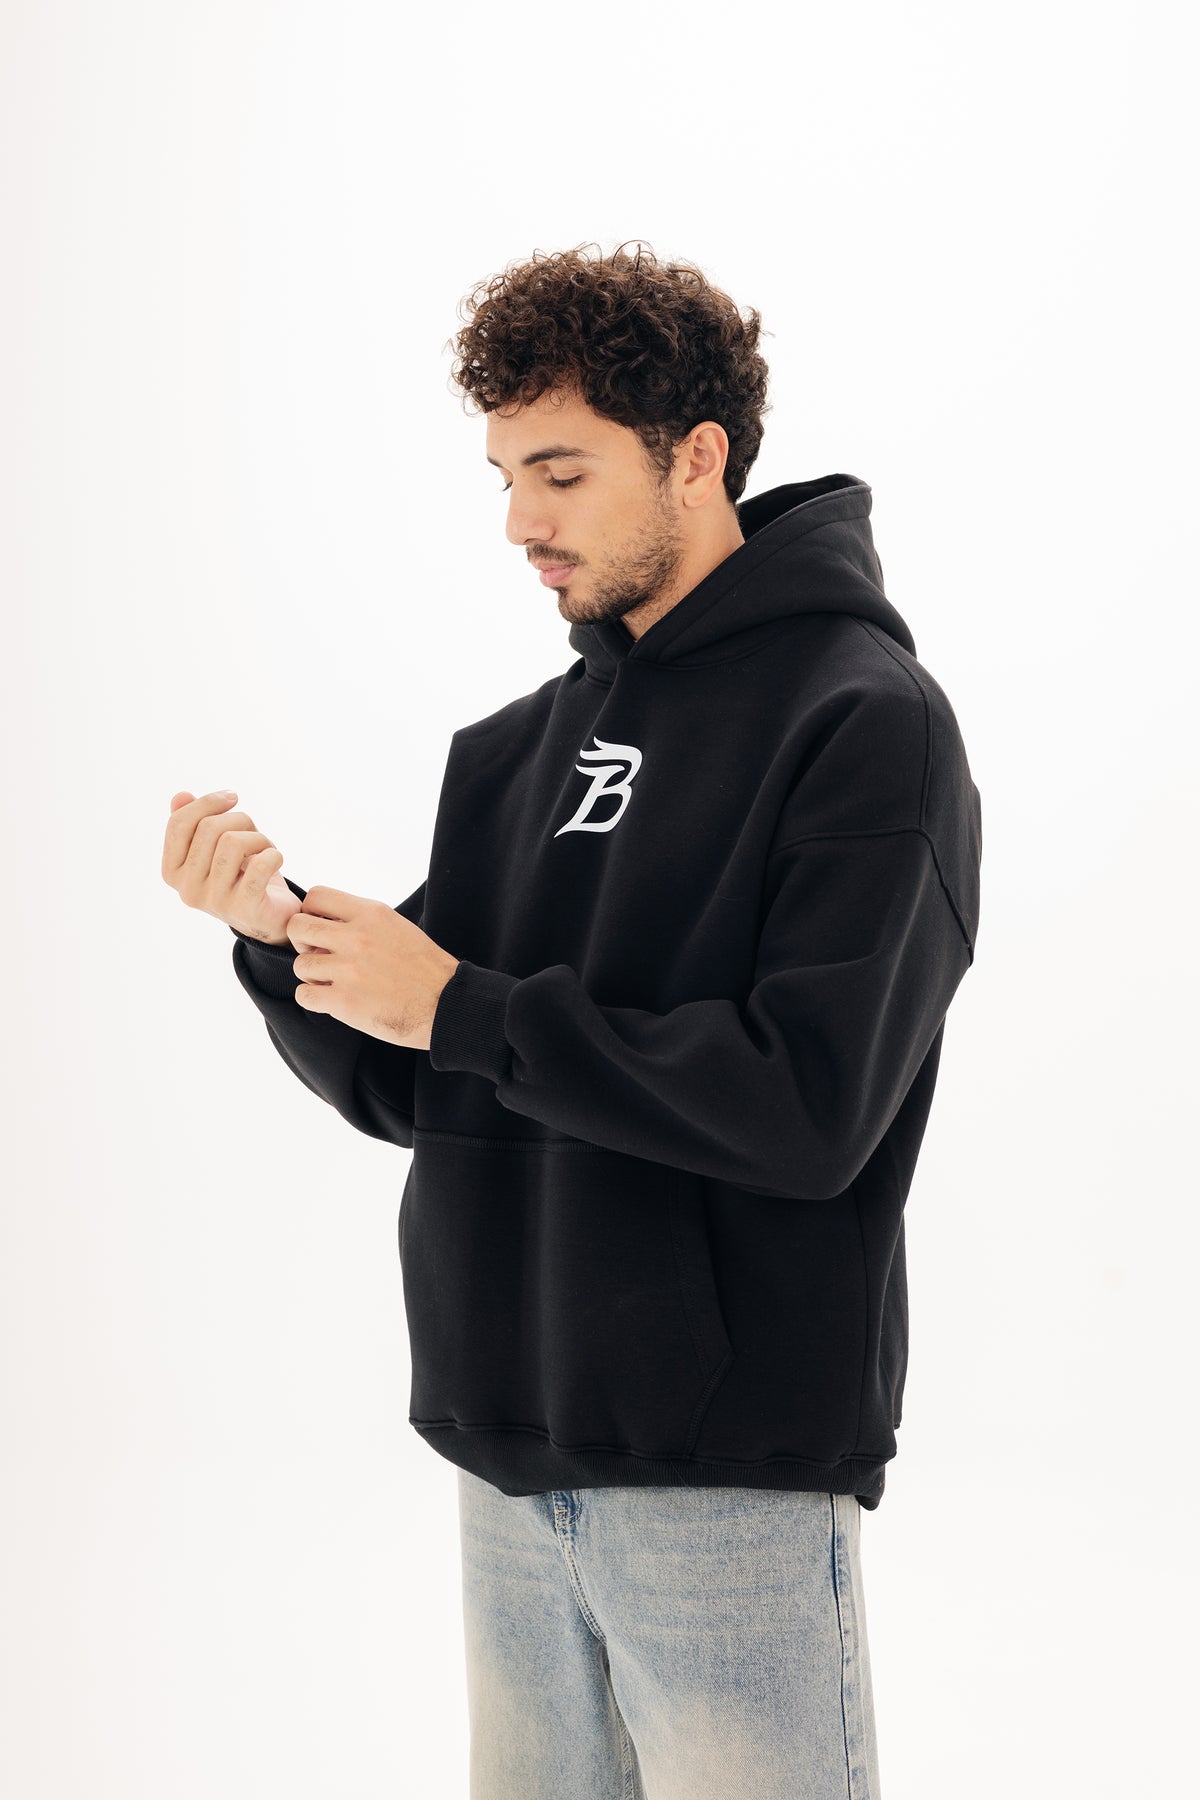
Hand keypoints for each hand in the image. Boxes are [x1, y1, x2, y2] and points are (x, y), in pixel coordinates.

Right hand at [163, 789, 299, 945]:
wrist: (270, 917)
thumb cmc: (241, 875)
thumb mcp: (215, 846)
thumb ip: (194, 823)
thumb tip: (180, 796)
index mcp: (172, 872)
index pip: (179, 823)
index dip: (207, 802)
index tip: (232, 797)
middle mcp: (187, 889)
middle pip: (209, 828)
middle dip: (240, 820)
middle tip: (255, 834)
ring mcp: (214, 901)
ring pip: (233, 842)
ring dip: (259, 838)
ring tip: (266, 849)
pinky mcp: (244, 908)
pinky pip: (259, 865)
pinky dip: (273, 855)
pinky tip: (276, 859)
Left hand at [288, 885, 459, 1050]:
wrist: (445, 1004)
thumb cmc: (425, 968)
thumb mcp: (398, 927)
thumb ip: (363, 921)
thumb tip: (328, 921)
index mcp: (371, 914)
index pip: (316, 896)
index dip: (312, 912)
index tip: (323, 928)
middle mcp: (356, 937)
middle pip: (297, 927)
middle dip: (303, 942)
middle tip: (319, 954)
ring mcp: (348, 970)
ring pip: (300, 964)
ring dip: (311, 974)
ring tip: (332, 981)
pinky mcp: (344, 1001)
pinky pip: (304, 995)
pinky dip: (313, 998)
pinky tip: (330, 999)